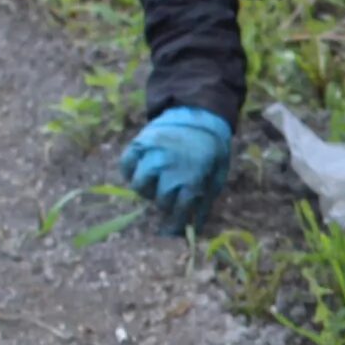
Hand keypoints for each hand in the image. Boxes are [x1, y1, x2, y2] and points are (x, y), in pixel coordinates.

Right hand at [117, 107, 233, 232]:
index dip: (175, 225)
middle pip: (160, 202)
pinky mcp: (140, 143)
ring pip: (140, 187)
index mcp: (192, 178)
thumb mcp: (218, 173)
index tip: (171, 232)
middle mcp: (169, 168)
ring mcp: (152, 155)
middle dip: (165, 205)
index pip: (179, 211)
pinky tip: (139, 172)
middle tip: (169, 200)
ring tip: (155, 186)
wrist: (199, 112)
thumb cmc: (212, 147)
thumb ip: (206, 199)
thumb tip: (195, 226)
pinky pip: (126, 165)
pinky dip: (130, 172)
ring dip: (147, 191)